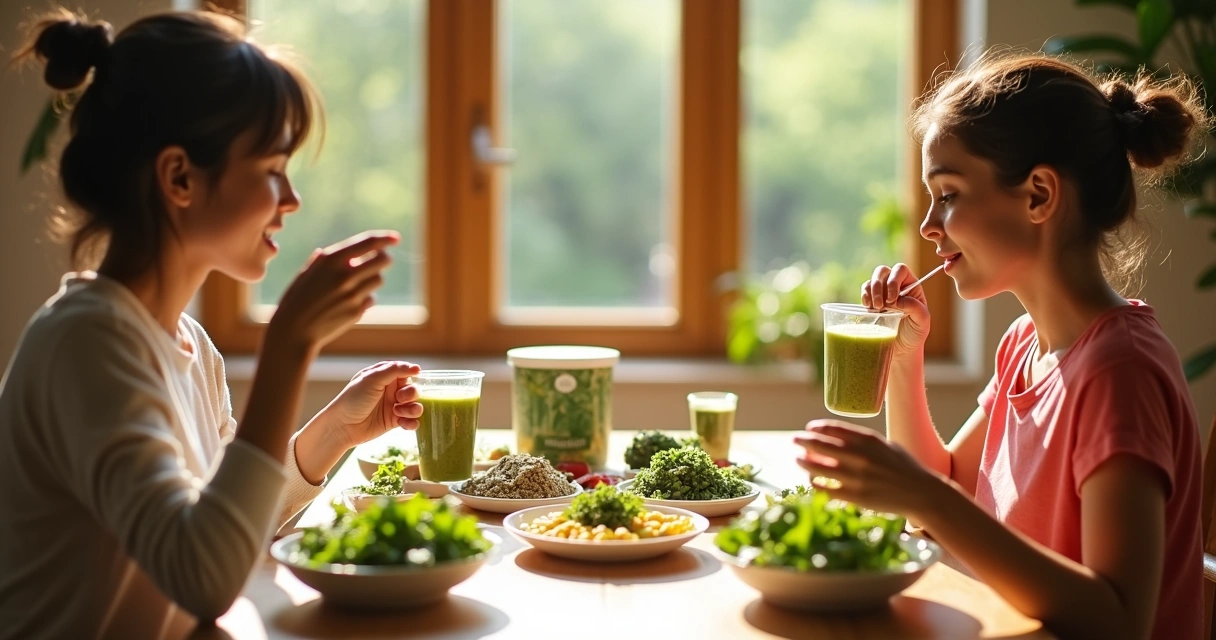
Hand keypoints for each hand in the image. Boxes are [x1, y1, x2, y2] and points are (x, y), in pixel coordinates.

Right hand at [267, 231, 398, 353]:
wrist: (294, 330)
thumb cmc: (297, 298)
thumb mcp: (307, 272)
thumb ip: (328, 260)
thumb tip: (349, 252)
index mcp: (331, 259)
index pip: (368, 242)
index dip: (385, 238)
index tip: (396, 238)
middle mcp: (345, 274)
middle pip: (383, 260)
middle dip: (384, 258)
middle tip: (381, 259)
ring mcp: (353, 294)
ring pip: (379, 279)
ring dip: (373, 278)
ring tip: (358, 283)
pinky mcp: (357, 311)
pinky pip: (371, 298)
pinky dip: (365, 298)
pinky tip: (350, 302)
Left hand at [322, 361, 423, 449]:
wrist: (342, 426)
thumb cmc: (353, 399)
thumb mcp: (371, 379)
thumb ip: (394, 370)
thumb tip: (417, 368)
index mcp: (383, 376)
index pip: (405, 371)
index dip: (412, 373)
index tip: (417, 374)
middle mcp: (390, 390)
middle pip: (413, 389)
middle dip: (411, 394)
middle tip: (399, 399)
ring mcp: (393, 406)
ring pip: (415, 405)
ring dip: (413, 409)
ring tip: (399, 413)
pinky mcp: (394, 421)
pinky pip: (412, 421)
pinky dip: (412, 423)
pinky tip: (403, 423)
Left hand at [793, 420, 943, 517]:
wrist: (922, 493)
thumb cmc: (904, 467)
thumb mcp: (885, 445)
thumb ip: (863, 440)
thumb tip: (838, 436)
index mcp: (868, 440)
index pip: (833, 429)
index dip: (817, 427)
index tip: (809, 428)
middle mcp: (860, 456)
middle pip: (820, 445)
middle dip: (803, 441)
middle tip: (795, 440)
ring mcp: (856, 477)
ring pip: (818, 467)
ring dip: (804, 462)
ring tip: (798, 459)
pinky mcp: (855, 496)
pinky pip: (826, 488)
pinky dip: (815, 483)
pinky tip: (812, 480)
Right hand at [861, 263, 930, 357]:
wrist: (901, 349)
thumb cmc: (914, 334)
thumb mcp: (922, 322)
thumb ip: (916, 308)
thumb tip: (900, 300)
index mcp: (911, 286)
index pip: (900, 271)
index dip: (894, 281)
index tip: (892, 300)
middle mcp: (896, 285)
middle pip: (883, 271)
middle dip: (878, 286)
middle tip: (881, 306)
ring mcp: (882, 292)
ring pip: (872, 279)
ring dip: (871, 292)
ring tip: (875, 309)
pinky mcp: (872, 300)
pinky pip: (864, 290)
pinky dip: (864, 297)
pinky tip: (868, 308)